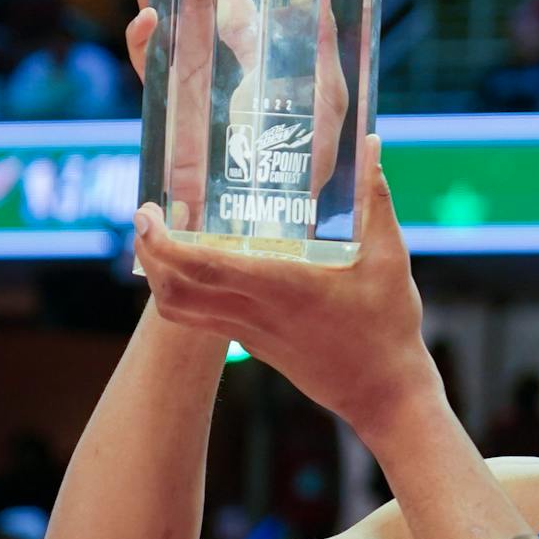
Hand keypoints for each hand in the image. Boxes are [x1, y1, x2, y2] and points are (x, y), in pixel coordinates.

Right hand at [126, 0, 360, 230]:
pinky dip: (144, 46)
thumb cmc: (310, 163)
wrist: (276, 220)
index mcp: (253, 40)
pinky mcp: (172, 111)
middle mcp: (216, 51)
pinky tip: (150, 21)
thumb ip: (321, 43)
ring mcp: (190, 77)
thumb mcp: (330, 96)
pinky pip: (149, 72)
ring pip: (164, 16)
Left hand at [132, 130, 438, 436]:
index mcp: (282, 287)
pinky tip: (201, 269)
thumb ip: (376, 200)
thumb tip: (371, 145)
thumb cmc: (389, 326)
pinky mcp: (255, 347)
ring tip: (163, 241)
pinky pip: (203, 320)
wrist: (384, 393)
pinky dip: (186, 294)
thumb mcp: (390, 257)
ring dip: (160, 277)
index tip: (147, 214)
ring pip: (181, 311)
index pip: (201, 267)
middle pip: (175, 289)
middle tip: (147, 216)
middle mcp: (256, 313)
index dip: (162, 243)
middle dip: (148, 252)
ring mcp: (251, 334)